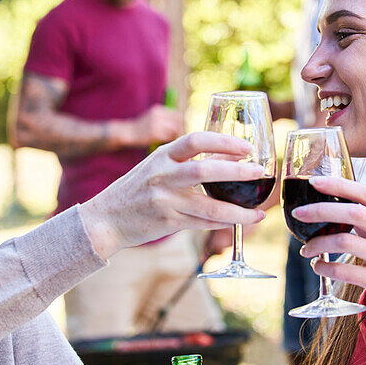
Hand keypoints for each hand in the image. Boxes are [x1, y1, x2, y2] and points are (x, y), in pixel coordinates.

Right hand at [78, 132, 265, 259]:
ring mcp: (165, 201)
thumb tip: (233, 157)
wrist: (106, 219)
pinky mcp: (168, 223)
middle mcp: (162, 176)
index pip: (195, 140)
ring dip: (238, 211)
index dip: (223, 141)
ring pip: (210, 206)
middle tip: (259, 171)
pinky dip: (224, 223)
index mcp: (161, 156)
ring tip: (259, 212)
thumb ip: (190, 162)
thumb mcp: (158, 167)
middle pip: (204, 171)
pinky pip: (203, 223)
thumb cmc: (137, 189)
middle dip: (236, 172)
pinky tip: (240, 221)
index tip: (246, 147)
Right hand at [134, 105, 182, 146]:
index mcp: (158, 110)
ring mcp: (156, 124)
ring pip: (174, 129)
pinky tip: (166, 142)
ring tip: (172, 139)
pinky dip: (169, 140)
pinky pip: (168, 137)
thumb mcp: (152, 117)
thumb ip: (163, 118)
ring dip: (175, 135)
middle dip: (180, 128)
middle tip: (178, 135)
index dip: (180, 122)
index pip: (177, 114)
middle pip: (178, 121)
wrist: (128, 132)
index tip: (180, 128)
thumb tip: (179, 124)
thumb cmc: (141, 127)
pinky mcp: (154, 134)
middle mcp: (158, 115)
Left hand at [292, 176, 365, 357]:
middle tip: (298, 213)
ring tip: (305, 250)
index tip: (314, 182)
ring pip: (345, 241)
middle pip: (353, 212)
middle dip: (320, 210)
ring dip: (318, 244)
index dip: (339, 185)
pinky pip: (345, 270)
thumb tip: (338, 210)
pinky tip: (318, 267)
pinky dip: (325, 268)